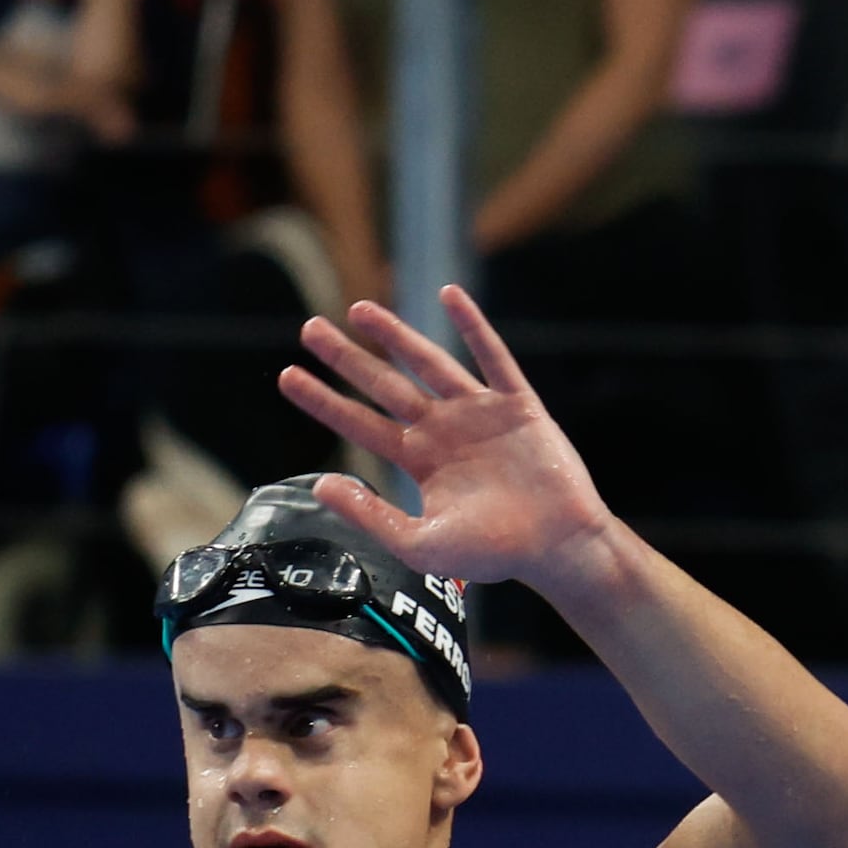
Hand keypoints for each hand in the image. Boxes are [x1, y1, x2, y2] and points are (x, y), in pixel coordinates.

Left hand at [277, 287, 618, 590]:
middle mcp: (444, 431)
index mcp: (421, 462)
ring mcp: (480, 414)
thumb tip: (321, 485)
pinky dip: (473, 326)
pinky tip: (449, 295)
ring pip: (429, 363)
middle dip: (348, 358)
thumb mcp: (421, 544)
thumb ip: (371, 516)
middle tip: (310, 330)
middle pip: (385, 386)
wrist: (559, 547)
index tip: (288, 376)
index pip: (360, 424)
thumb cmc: (495, 553)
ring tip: (360, 310)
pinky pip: (493, 358)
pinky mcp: (518, 406)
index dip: (324, 401)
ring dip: (396, 335)